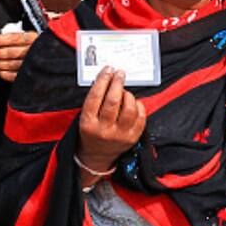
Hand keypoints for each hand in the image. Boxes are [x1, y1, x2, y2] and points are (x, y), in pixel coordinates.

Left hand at [0, 31, 37, 81]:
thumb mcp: (29, 37)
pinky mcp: (31, 76)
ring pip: (12, 64)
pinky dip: (3, 74)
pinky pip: (14, 76)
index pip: (13, 38)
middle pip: (11, 52)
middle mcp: (34, 51)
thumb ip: (14, 38)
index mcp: (33, 39)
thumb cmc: (36, 46)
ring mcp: (33, 64)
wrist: (50, 60)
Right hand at [77, 67, 146, 187]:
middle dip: (117, 83)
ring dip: (128, 95)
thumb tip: (108, 80)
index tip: (107, 70)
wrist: (97, 155)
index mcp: (88, 123)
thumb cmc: (91, 132)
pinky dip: (138, 106)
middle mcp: (104, 130)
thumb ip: (95, 101)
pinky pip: (140, 118)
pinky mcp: (132, 138)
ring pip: (128, 109)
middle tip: (119, 74)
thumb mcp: (85, 118)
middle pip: (112, 101)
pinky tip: (133, 102)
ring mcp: (119, 135)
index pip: (95, 97)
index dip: (102, 81)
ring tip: (125, 91)